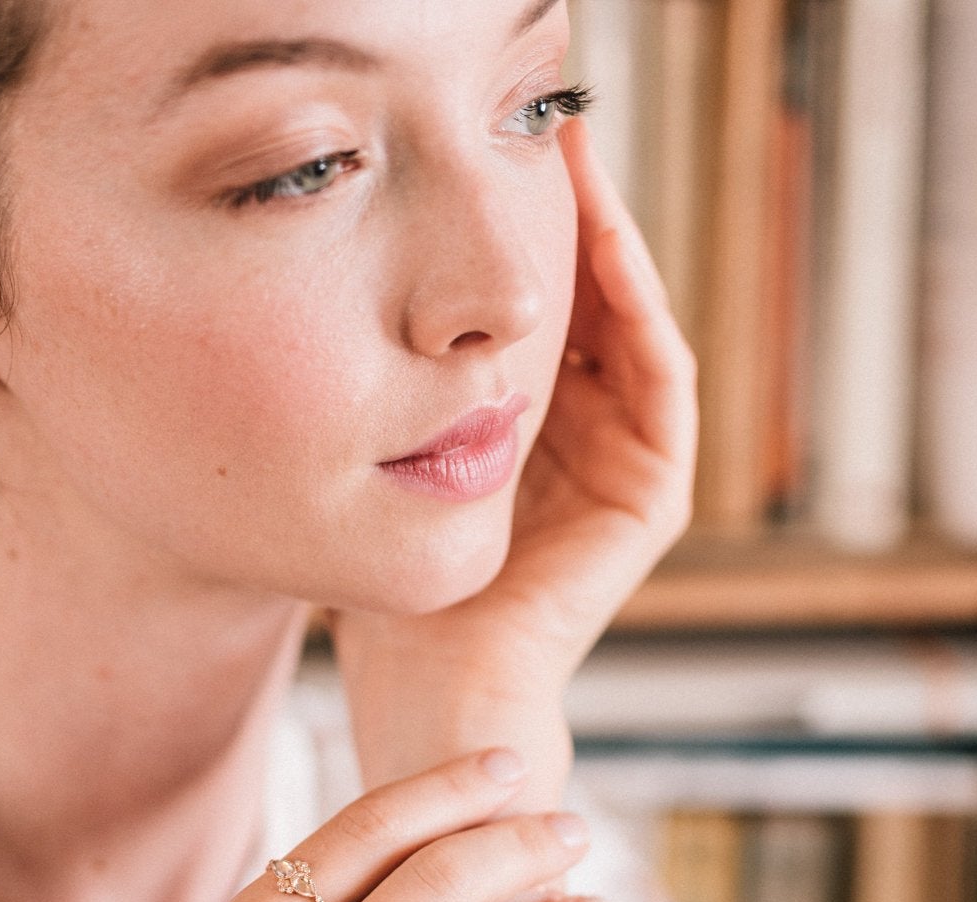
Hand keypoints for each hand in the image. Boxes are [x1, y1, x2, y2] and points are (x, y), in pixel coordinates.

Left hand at [327, 115, 698, 816]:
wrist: (426, 689)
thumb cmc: (384, 602)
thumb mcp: (373, 478)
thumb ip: (374, 410)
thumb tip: (313, 314)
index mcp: (516, 442)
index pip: (529, 322)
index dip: (518, 246)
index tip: (485, 165)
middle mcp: (575, 448)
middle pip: (585, 311)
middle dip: (569, 223)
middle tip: (546, 136)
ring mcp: (618, 472)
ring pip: (628, 330)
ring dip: (613, 246)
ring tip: (581, 169)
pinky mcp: (648, 499)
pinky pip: (663, 384)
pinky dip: (643, 313)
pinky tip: (611, 248)